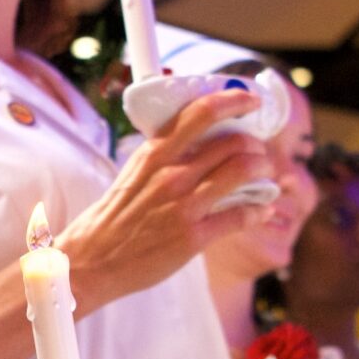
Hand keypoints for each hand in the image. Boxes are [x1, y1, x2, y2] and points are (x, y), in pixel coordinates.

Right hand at [55, 88, 274, 308]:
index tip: (252, 101)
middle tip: (259, 153)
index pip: (202, 112)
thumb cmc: (115, 216)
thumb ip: (165, 154)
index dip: (234, 101)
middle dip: (256, 145)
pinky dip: (259, 210)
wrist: (94, 258)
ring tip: (265, 176)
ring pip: (243, 171)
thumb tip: (199, 142)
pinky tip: (262, 210)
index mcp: (155, 152)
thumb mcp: (134, 171)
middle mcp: (172, 173)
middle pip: (233, 142)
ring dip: (263, 170)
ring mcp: (184, 204)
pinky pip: (240, 215)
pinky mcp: (193, 236)